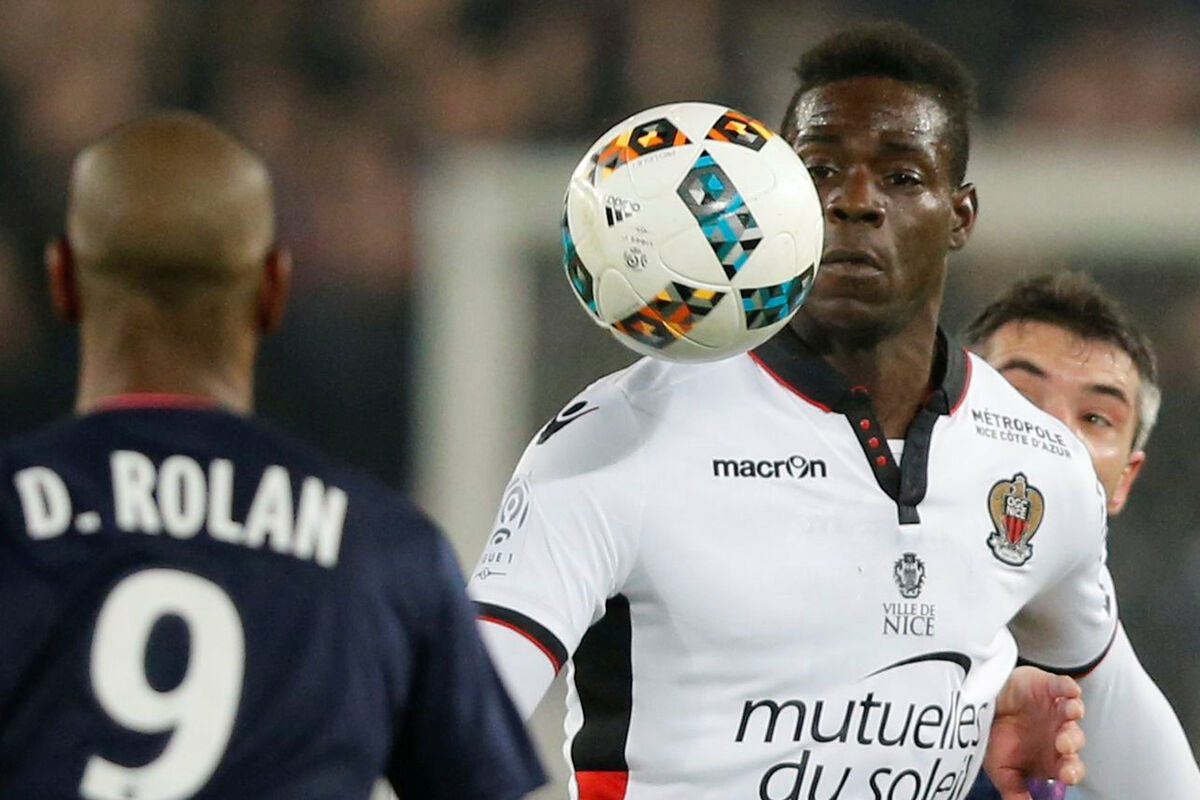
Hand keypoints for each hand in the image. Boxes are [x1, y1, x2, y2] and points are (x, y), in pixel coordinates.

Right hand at [983, 666, 1084, 799]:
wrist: (982, 703)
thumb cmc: (995, 737)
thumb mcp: (1000, 769)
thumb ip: (1014, 790)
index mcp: (1052, 758)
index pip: (1070, 768)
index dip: (1070, 771)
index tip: (1064, 775)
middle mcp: (1059, 734)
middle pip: (1074, 740)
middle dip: (1072, 743)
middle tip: (1063, 746)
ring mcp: (1057, 710)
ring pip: (1072, 714)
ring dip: (1072, 715)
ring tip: (1068, 714)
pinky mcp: (1050, 687)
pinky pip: (1065, 687)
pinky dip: (1069, 688)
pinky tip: (1070, 691)